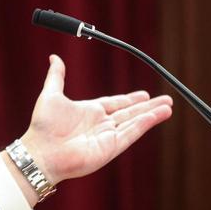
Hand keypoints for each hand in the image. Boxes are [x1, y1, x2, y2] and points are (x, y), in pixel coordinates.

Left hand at [14, 55, 172, 202]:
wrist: (41, 151)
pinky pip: (131, 134)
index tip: (144, 95)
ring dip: (152, 115)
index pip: (115, 103)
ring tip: (168, 107)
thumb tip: (54, 58)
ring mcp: (106, 137)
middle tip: (166, 100)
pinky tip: (155, 116)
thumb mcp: (51, 94)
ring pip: (135, 123)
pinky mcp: (110, 148)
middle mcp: (100, 124)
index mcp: (89, 112)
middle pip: (130, 113)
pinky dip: (144, 124)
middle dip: (148, 106)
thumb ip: (56, 76)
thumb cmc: (43, 126)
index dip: (130, 99)